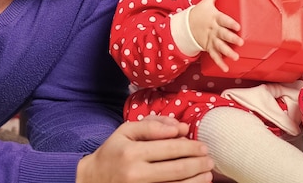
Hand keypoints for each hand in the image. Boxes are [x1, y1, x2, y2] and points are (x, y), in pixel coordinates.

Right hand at [76, 115, 213, 182]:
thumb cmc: (113, 152)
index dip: (190, 147)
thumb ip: (152, 125)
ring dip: (197, 180)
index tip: (202, 145)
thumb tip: (179, 127)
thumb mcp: (125, 131)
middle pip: (176, 169)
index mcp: (131, 151)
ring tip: (208, 173)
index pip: (169, 148)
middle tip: (209, 159)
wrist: (93, 180)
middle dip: (198, 163)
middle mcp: (136, 173)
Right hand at [188, 0, 242, 71]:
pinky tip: (226, 68)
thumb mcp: (205, 2)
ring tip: (236, 57)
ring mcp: (210, 39)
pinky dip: (220, 63)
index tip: (238, 26)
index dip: (230, 23)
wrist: (185, 25)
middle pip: (223, 34)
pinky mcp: (208, 47)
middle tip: (241, 42)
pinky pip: (214, 56)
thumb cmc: (199, 13)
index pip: (224, 20)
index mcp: (214, 18)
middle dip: (231, 38)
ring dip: (227, 52)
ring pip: (220, 46)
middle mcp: (213, 30)